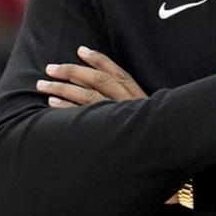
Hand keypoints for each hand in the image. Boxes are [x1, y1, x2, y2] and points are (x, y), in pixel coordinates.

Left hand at [38, 47, 181, 202]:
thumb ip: (133, 110)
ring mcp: (122, 121)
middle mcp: (132, 106)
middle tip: (50, 68)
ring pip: (89, 97)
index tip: (81, 50)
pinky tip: (51, 106)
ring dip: (63, 88)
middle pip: (99, 81)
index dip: (100, 59)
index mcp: (141, 99)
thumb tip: (110, 101)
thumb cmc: (157, 146)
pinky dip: (66, 109)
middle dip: (72, 71)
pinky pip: (84, 119)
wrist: (172, 166)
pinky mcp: (111, 137)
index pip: (118, 73)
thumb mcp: (150, 122)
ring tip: (43, 86)